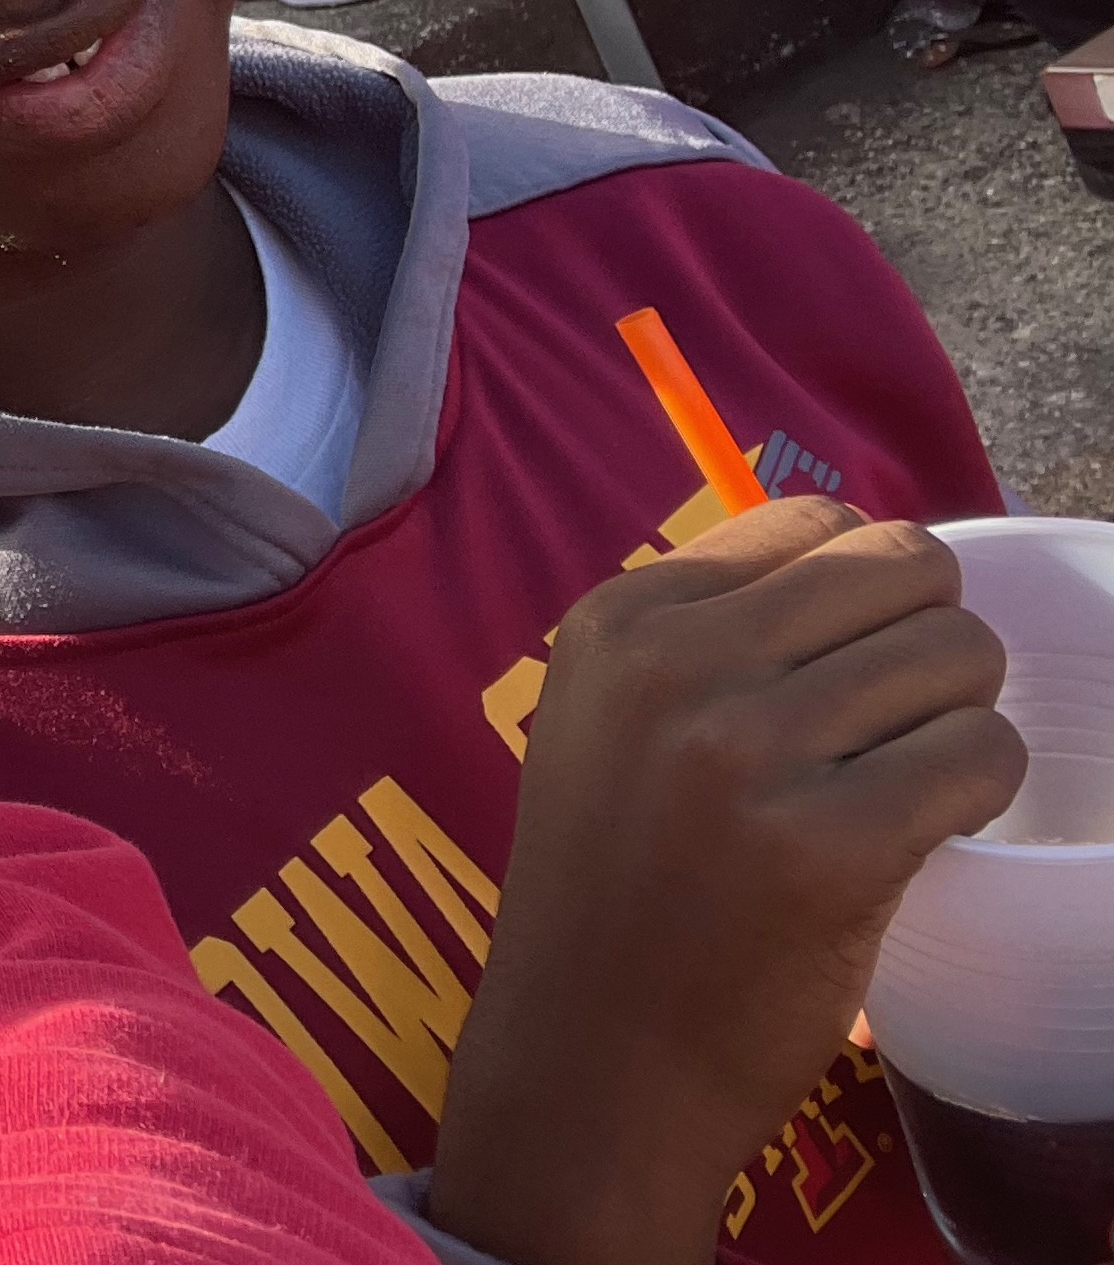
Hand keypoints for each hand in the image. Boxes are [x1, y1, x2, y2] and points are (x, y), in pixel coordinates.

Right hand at [424, 496, 1023, 1264]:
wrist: (595, 1057)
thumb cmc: (617, 890)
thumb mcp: (610, 722)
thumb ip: (710, 636)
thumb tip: (875, 559)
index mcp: (620, 622)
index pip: (812, 522)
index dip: (868, 585)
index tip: (859, 659)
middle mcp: (678, 667)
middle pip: (902, 568)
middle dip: (933, 635)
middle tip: (902, 719)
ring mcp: (751, 753)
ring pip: (958, 655)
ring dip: (963, 713)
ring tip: (908, 776)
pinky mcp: (834, 846)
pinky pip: (982, 755)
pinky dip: (981, 785)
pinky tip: (925, 828)